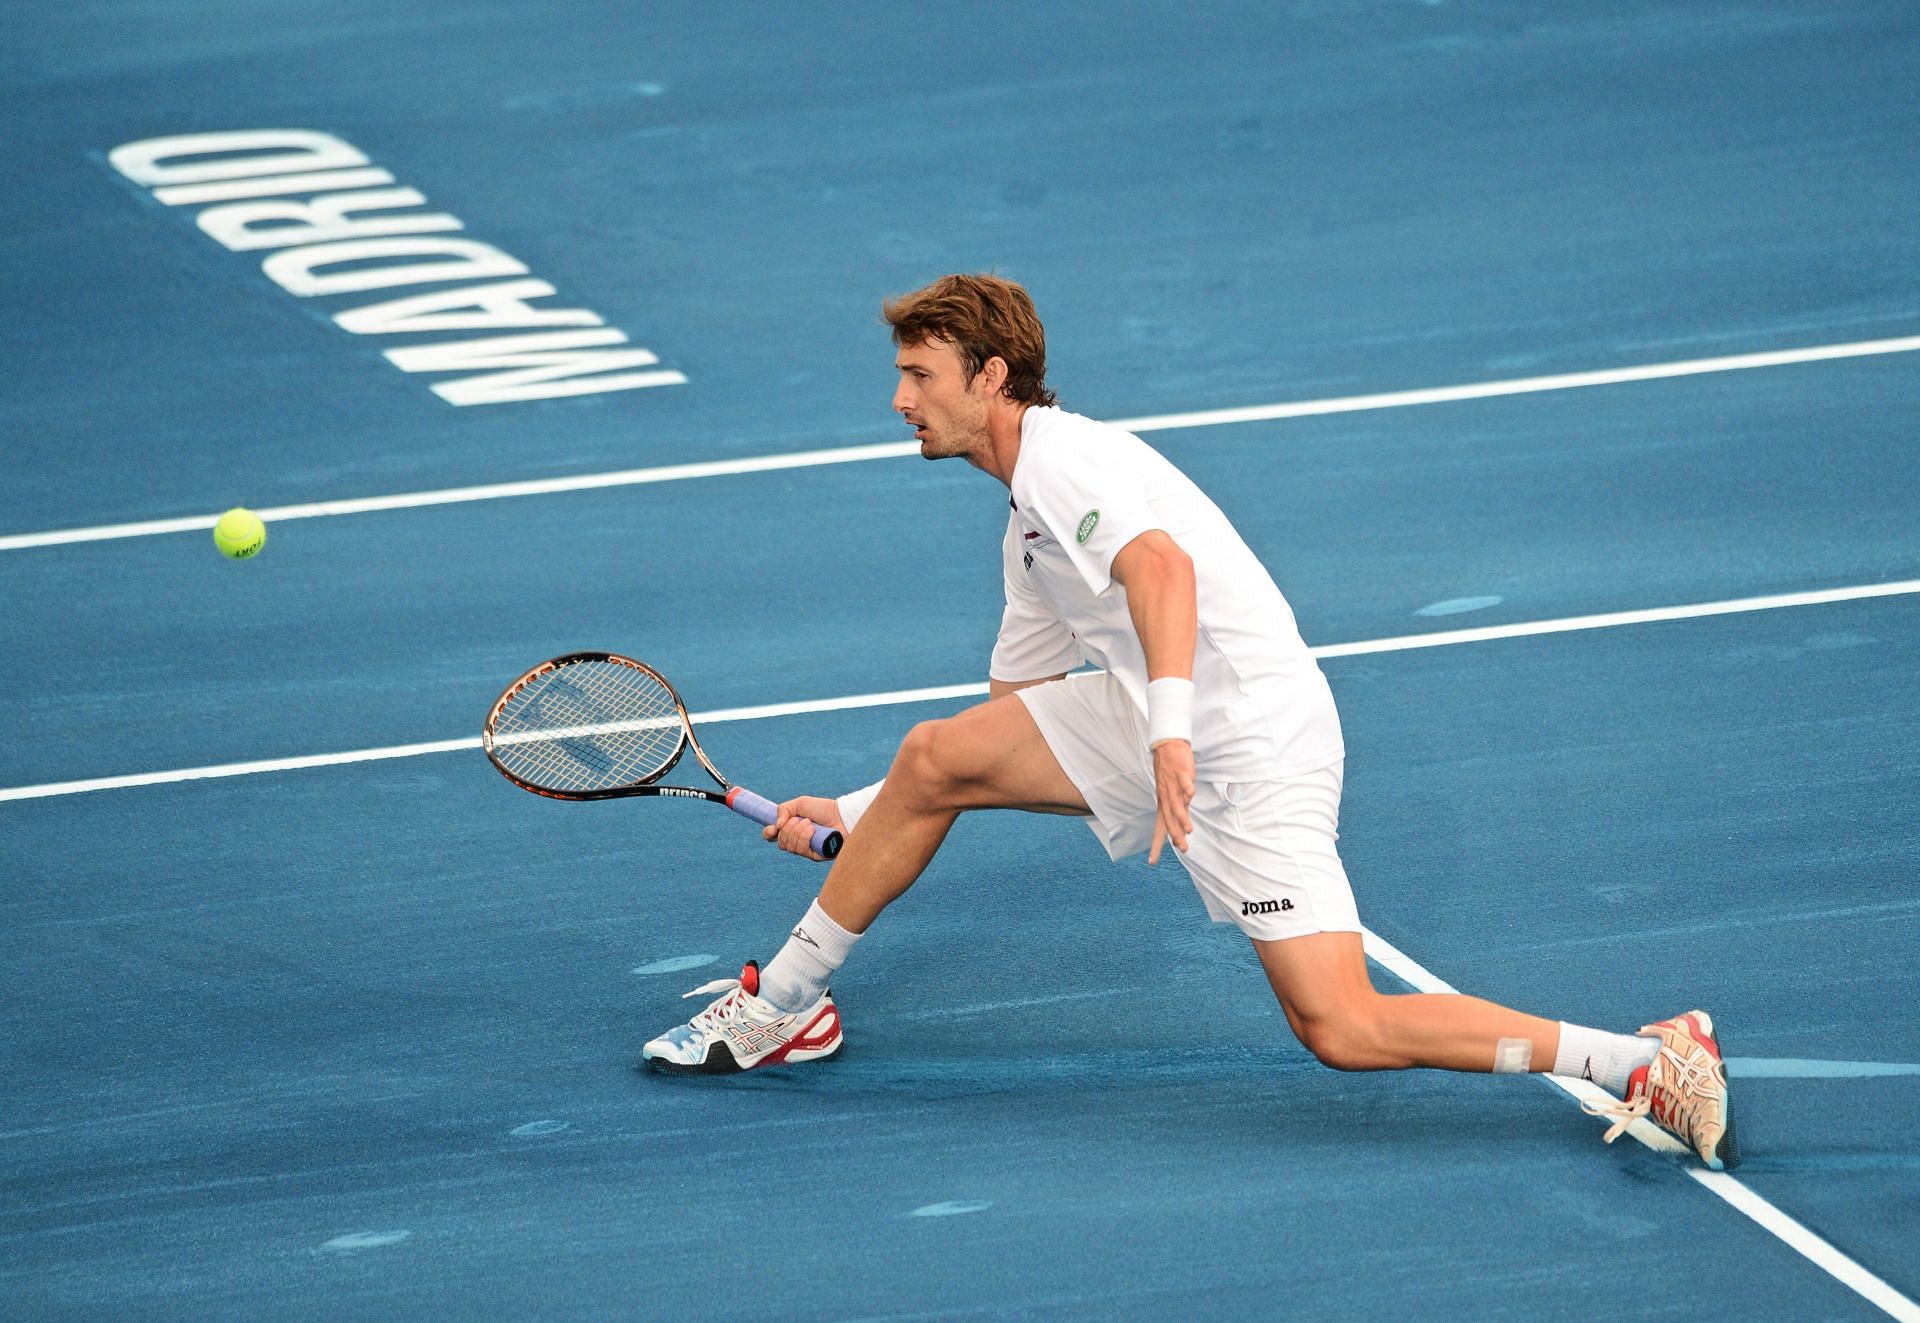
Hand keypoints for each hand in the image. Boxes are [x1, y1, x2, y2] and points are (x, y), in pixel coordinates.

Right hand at [762, 794, 845, 861]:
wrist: (841, 815)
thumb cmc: (823, 809)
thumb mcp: (800, 803)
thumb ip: (784, 810)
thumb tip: (776, 825)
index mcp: (791, 830)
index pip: (772, 837)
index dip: (768, 834)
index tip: (772, 828)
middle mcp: (797, 842)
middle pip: (781, 843)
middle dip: (788, 829)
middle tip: (802, 820)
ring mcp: (806, 850)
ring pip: (790, 847)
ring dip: (798, 832)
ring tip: (810, 824)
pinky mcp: (815, 856)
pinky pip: (801, 850)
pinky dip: (805, 837)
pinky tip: (813, 830)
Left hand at [1147, 739, 1194, 864]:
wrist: (1167, 746)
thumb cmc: (1172, 773)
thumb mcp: (1173, 795)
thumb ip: (1179, 811)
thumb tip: (1184, 828)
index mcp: (1163, 804)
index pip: (1159, 828)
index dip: (1156, 845)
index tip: (1152, 862)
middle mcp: (1166, 797)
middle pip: (1169, 819)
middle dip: (1176, 835)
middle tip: (1183, 849)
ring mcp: (1173, 785)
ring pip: (1177, 803)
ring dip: (1183, 817)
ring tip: (1189, 830)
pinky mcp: (1181, 772)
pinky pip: (1184, 781)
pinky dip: (1187, 787)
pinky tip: (1191, 794)